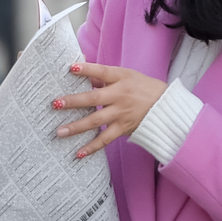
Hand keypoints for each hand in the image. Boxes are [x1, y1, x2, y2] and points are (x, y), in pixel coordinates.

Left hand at [51, 62, 167, 157]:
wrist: (166, 106)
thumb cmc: (144, 88)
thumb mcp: (128, 76)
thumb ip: (105, 77)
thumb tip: (83, 74)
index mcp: (122, 78)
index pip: (102, 71)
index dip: (87, 69)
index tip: (70, 68)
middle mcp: (121, 96)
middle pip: (94, 98)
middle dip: (73, 101)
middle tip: (55, 104)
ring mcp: (122, 113)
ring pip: (96, 121)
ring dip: (76, 127)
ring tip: (59, 132)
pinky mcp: (124, 128)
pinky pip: (105, 139)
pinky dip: (92, 147)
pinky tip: (78, 153)